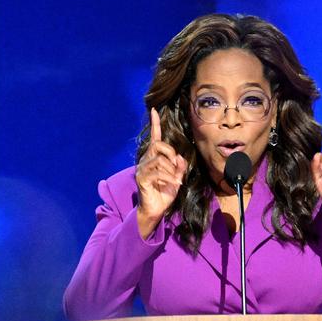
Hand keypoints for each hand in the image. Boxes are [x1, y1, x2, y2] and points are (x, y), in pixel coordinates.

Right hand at [135, 107, 186, 237]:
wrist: (156, 210)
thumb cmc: (165, 193)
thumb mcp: (177, 177)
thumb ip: (180, 166)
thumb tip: (179, 157)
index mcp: (154, 158)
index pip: (154, 137)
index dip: (154, 124)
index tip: (154, 110)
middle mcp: (145, 160)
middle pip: (158, 145)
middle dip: (170, 153)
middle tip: (176, 167)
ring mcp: (142, 169)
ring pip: (159, 159)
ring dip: (172, 170)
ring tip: (176, 180)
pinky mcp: (142, 179)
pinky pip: (158, 171)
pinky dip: (169, 177)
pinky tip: (174, 184)